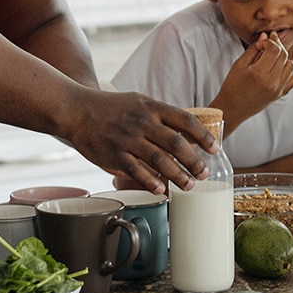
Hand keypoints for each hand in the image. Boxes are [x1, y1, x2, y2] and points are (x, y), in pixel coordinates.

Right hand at [66, 91, 216, 194]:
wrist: (77, 110)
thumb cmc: (112, 108)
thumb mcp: (140, 102)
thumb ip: (161, 116)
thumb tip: (187, 133)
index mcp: (152, 108)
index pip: (185, 120)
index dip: (203, 136)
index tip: (215, 148)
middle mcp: (143, 123)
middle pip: (176, 143)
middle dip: (194, 161)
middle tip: (204, 174)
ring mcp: (128, 139)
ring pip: (160, 160)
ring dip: (178, 175)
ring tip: (189, 185)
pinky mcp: (114, 155)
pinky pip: (136, 170)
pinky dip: (150, 181)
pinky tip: (161, 190)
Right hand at [217, 33, 292, 120]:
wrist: (232, 109)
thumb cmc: (232, 86)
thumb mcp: (239, 65)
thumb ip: (254, 49)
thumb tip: (265, 36)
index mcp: (259, 73)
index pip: (274, 49)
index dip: (270, 41)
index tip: (263, 41)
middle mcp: (272, 82)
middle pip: (284, 55)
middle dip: (277, 45)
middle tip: (268, 43)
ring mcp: (278, 89)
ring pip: (291, 65)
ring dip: (283, 58)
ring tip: (271, 57)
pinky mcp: (280, 94)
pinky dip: (288, 71)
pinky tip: (278, 69)